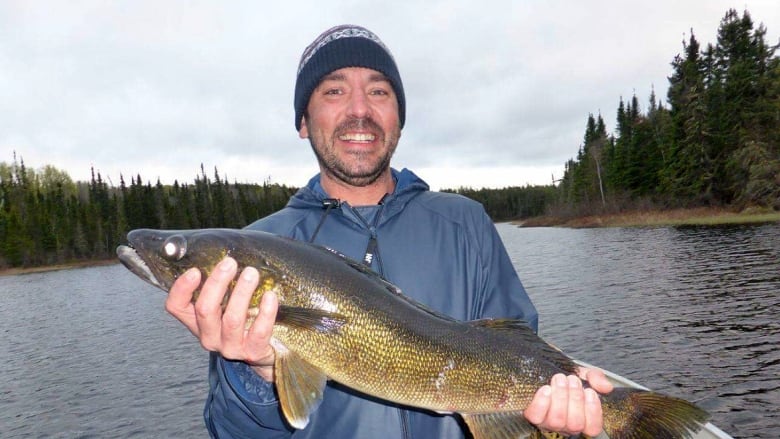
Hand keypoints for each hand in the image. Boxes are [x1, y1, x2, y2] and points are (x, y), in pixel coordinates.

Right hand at [165, 256, 277, 381]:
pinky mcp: (253, 352)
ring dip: (241, 293)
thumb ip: (220, 283)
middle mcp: (209, 336)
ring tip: (251, 273)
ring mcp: (230, 346)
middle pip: (205, 310)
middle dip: (217, 283)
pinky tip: (270, 295)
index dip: (181, 288)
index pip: (176, 306)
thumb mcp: (225, 303)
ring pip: (232, 319)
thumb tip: (224, 253)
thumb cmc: (242, 318)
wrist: (264, 351)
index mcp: (197, 321)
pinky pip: (259, 332)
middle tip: (230, 263)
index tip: (195, 270)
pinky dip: (266, 312)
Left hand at [523, 367, 613, 436]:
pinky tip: (546, 389)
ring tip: (559, 379)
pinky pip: (536, 416)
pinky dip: (542, 402)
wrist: (543, 369)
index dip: (593, 411)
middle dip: (575, 399)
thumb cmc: (565, 377)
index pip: (593, 428)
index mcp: (582, 419)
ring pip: (557, 420)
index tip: (590, 391)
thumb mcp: (584, 375)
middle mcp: (566, 426)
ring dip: (560, 397)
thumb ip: (596, 379)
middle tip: (572, 380)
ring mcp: (548, 423)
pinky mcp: (533, 417)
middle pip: (575, 424)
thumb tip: (606, 387)